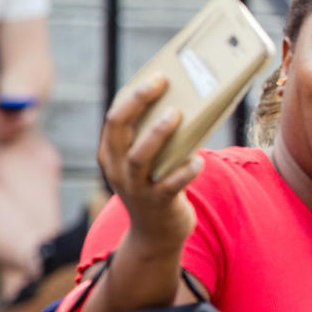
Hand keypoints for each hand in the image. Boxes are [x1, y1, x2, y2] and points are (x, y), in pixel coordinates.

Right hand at [97, 74, 201, 249]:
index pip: (114, 118)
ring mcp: (136, 188)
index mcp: (112, 154)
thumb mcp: (147, 162)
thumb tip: (185, 103)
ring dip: (158, 133)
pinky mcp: (158, 203)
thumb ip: (154, 139)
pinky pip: (170, 184)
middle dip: (139, 103)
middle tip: (162, 84)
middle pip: (120, 130)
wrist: (156, 234)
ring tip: (176, 114)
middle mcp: (118, 169)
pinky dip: (185, 170)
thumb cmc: (156, 186)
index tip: (157, 77)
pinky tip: (198, 159)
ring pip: (140, 157)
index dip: (133, 95)